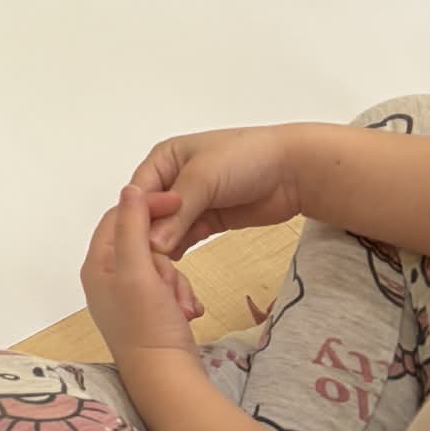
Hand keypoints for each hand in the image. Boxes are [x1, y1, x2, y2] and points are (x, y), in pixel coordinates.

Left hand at [81, 186, 203, 374]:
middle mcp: (106, 280)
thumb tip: (130, 189)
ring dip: (177, 282)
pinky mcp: (147, 314)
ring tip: (181, 305)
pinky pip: (168, 289)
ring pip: (160, 267)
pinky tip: (188, 313)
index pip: (118, 217)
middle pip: (143, 243)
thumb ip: (133, 226)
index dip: (147, 206)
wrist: (167, 381)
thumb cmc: (148, 325)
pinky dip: (181, 297)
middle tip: (171, 282)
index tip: (179, 201)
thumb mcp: (138, 270)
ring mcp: (127, 299)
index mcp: (96, 266)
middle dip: (166, 260)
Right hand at [127, 124, 308, 260]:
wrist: (294, 170)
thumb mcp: (204, 177)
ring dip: (164, 248)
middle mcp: (173, 179)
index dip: (135, 219)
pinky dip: (180, 250)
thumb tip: (152, 244)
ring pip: (167, 229)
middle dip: (149, 237)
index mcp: (165, 158)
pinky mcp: (209, 220)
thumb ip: (177, 212)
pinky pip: (185, 238)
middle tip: (151, 265)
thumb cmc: (246, 158)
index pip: (138, 192)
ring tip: (163, 271)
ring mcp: (192, 202)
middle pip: (150, 213)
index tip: (135, 246)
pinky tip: (175, 267)